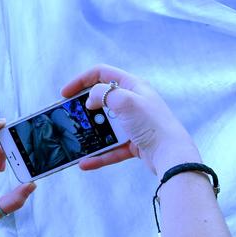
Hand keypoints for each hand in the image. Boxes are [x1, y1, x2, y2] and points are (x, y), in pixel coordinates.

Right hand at [61, 64, 200, 175]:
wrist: (171, 154)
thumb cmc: (152, 123)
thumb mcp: (124, 101)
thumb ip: (102, 94)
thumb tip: (90, 100)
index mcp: (133, 86)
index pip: (102, 74)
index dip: (81, 80)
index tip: (65, 93)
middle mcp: (132, 103)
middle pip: (101, 101)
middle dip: (83, 109)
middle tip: (68, 116)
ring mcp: (132, 124)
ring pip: (104, 128)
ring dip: (89, 135)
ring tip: (75, 141)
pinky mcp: (133, 143)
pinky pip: (110, 149)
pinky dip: (98, 156)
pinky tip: (85, 163)